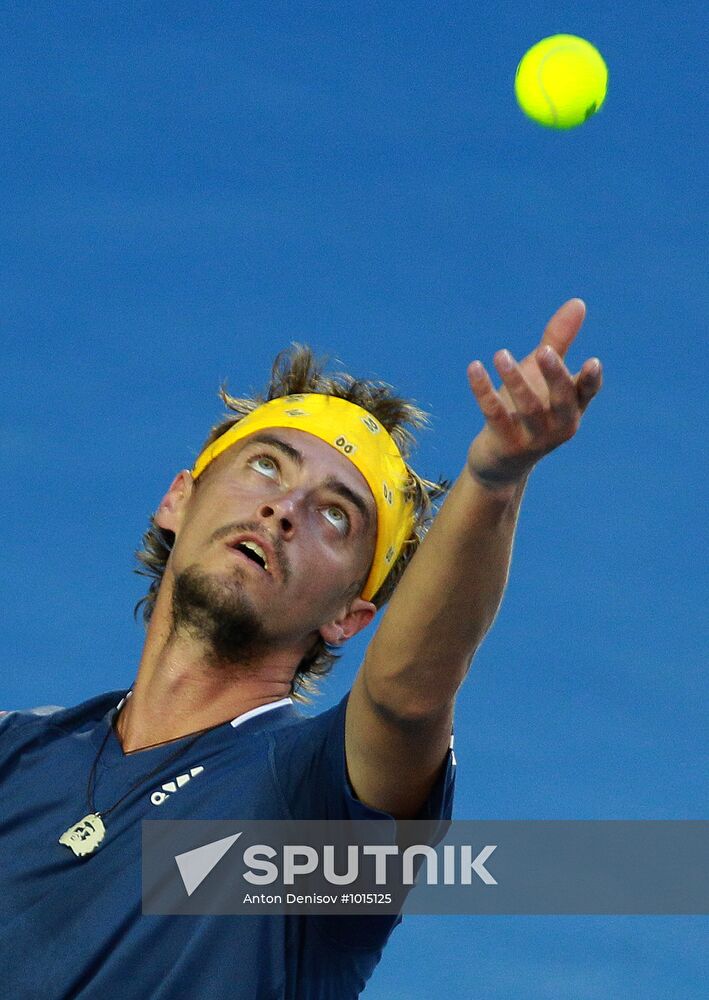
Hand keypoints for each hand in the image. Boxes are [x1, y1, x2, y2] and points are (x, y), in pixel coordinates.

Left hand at [466, 298, 602, 489]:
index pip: (587, 392)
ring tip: (500, 354)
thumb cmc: (526, 413)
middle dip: (554, 376)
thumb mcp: (541, 376)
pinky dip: (484, 391)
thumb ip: (558, 341)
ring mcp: (534, 439)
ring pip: (527, 408)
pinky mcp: (506, 445)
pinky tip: (474, 368)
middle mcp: (559, 426)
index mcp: (572, 408)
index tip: (592, 361)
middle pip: (562, 400)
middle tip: (543, 351)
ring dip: (514, 380)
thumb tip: (578, 303)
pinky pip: (495, 415)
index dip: (591, 379)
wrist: (501, 464)